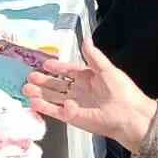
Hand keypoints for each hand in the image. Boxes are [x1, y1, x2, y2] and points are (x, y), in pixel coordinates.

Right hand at [24, 39, 156, 154]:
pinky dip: (45, 108)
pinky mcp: (73, 117)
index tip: (45, 64)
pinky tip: (34, 103)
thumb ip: (94, 56)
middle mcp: (81, 92)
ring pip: (54, 98)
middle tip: (30, 77)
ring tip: (26, 89)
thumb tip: (86, 40)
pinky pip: (56, 112)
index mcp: (89, 79)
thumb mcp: (107, 69)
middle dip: (43, 82)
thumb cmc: (123, 92)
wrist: (130, 116)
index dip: (57, 68)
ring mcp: (76, 105)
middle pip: (58, 86)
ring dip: (40, 94)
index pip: (69, 71)